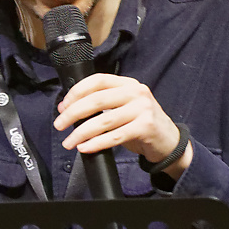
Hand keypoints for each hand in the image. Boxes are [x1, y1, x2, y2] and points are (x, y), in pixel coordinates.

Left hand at [54, 74, 191, 178]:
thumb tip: (68, 109)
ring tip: (69, 142)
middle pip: (96, 99)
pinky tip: (85, 148)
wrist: (169, 142)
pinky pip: (115, 136)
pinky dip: (96, 143)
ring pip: (103, 120)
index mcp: (128, 84)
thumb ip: (103, 104)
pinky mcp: (146, 127)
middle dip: (73, 113)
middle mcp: (136, 92)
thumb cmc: (141, 125)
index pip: (97, 80)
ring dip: (81, 132)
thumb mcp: (124, 107)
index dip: (76, 92)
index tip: (62, 106)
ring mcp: (142, 109)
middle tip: (59, 125)